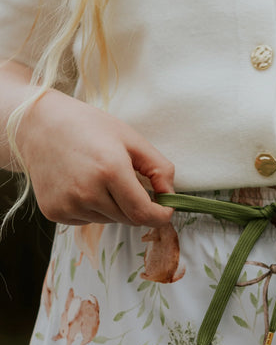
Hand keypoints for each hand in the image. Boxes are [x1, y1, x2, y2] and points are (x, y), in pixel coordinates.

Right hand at [16, 89, 174, 225]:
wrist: (36, 124)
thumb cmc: (89, 127)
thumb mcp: (132, 139)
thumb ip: (160, 168)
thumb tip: (170, 197)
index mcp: (110, 171)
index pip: (144, 214)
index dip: (161, 217)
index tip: (166, 210)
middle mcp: (87, 193)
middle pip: (129, 219)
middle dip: (138, 207)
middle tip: (128, 182)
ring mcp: (68, 205)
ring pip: (110, 220)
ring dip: (114, 206)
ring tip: (98, 177)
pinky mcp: (54, 212)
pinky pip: (89, 220)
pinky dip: (94, 208)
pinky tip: (81, 184)